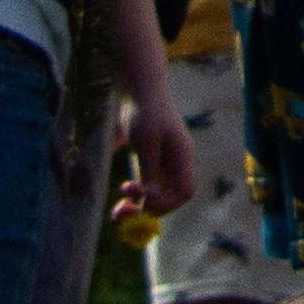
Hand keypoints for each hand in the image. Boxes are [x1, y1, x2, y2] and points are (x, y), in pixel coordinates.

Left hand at [118, 85, 197, 220]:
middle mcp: (176, 164)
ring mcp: (163, 164)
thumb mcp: (146, 142)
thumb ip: (149, 171)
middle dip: (148, 208)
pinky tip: (124, 190)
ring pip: (156, 195)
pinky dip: (136, 194)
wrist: (138, 92)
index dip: (167, 203)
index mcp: (182, 157)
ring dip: (139, 204)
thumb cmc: (146, 112)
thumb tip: (148, 199)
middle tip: (124, 212)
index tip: (145, 202)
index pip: (184, 191)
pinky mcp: (150, 162)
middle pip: (169, 197)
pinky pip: (146, 186)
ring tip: (120, 207)